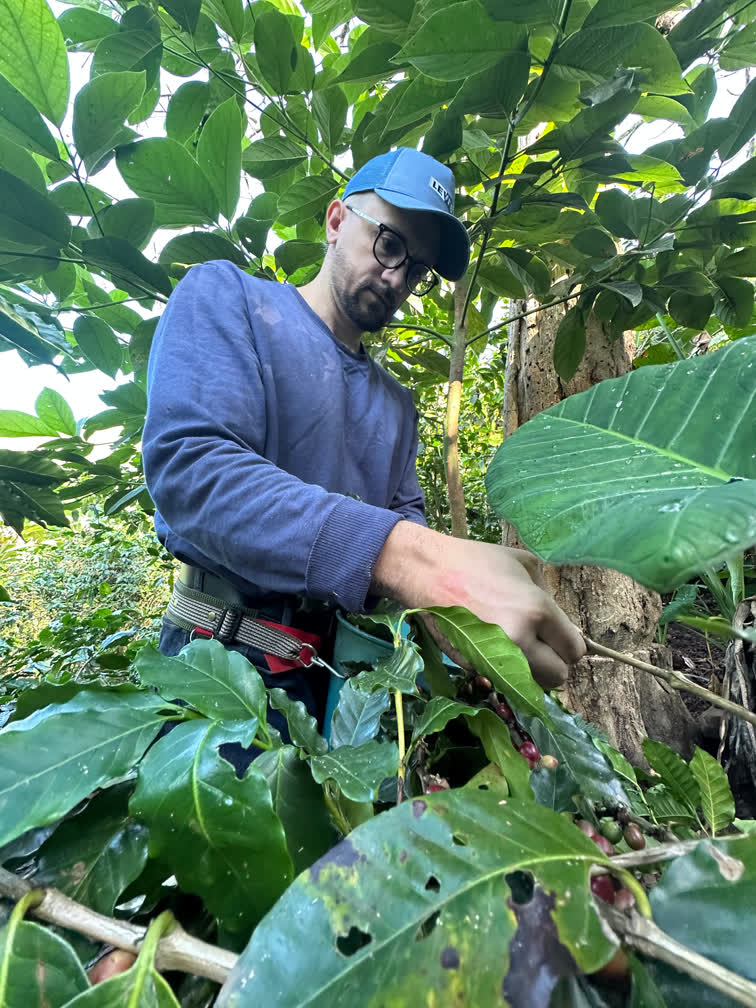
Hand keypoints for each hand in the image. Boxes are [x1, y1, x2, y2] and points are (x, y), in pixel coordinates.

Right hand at [372, 523, 584, 687]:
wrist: (428, 572)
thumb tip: (558, 623)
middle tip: (542, 644)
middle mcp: (520, 640)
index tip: (558, 634)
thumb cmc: (476, 561)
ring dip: (532, 672)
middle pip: (559, 676)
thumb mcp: (524, 564)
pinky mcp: (473, 668)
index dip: (569, 642)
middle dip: (554, 661)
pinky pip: (502, 679)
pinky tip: (492, 645)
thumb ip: (549, 595)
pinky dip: (503, 669)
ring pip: (532, 686)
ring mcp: (494, 658)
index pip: (574, 650)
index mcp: (537, 611)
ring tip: (519, 647)